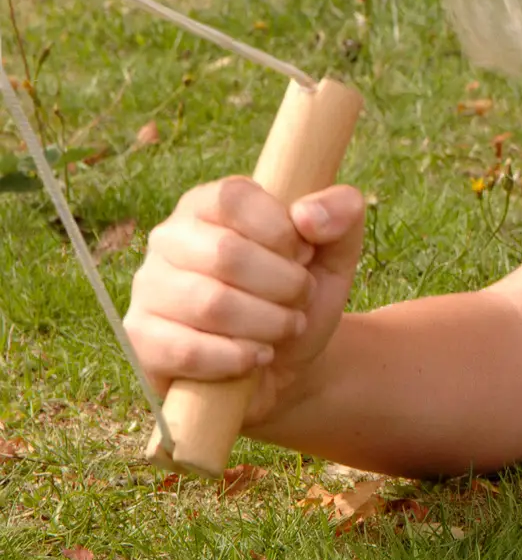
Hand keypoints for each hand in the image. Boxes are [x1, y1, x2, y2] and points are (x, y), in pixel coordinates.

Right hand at [124, 179, 363, 426]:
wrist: (284, 362)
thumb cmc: (302, 292)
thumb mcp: (338, 249)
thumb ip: (342, 210)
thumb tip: (307, 215)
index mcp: (210, 203)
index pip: (233, 197)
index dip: (281, 231)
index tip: (304, 253)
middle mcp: (169, 238)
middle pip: (225, 254)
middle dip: (284, 284)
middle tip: (300, 298)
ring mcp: (149, 288)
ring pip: (210, 304)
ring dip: (268, 323)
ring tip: (286, 327)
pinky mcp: (141, 338)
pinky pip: (187, 350)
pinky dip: (237, 357)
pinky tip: (257, 356)